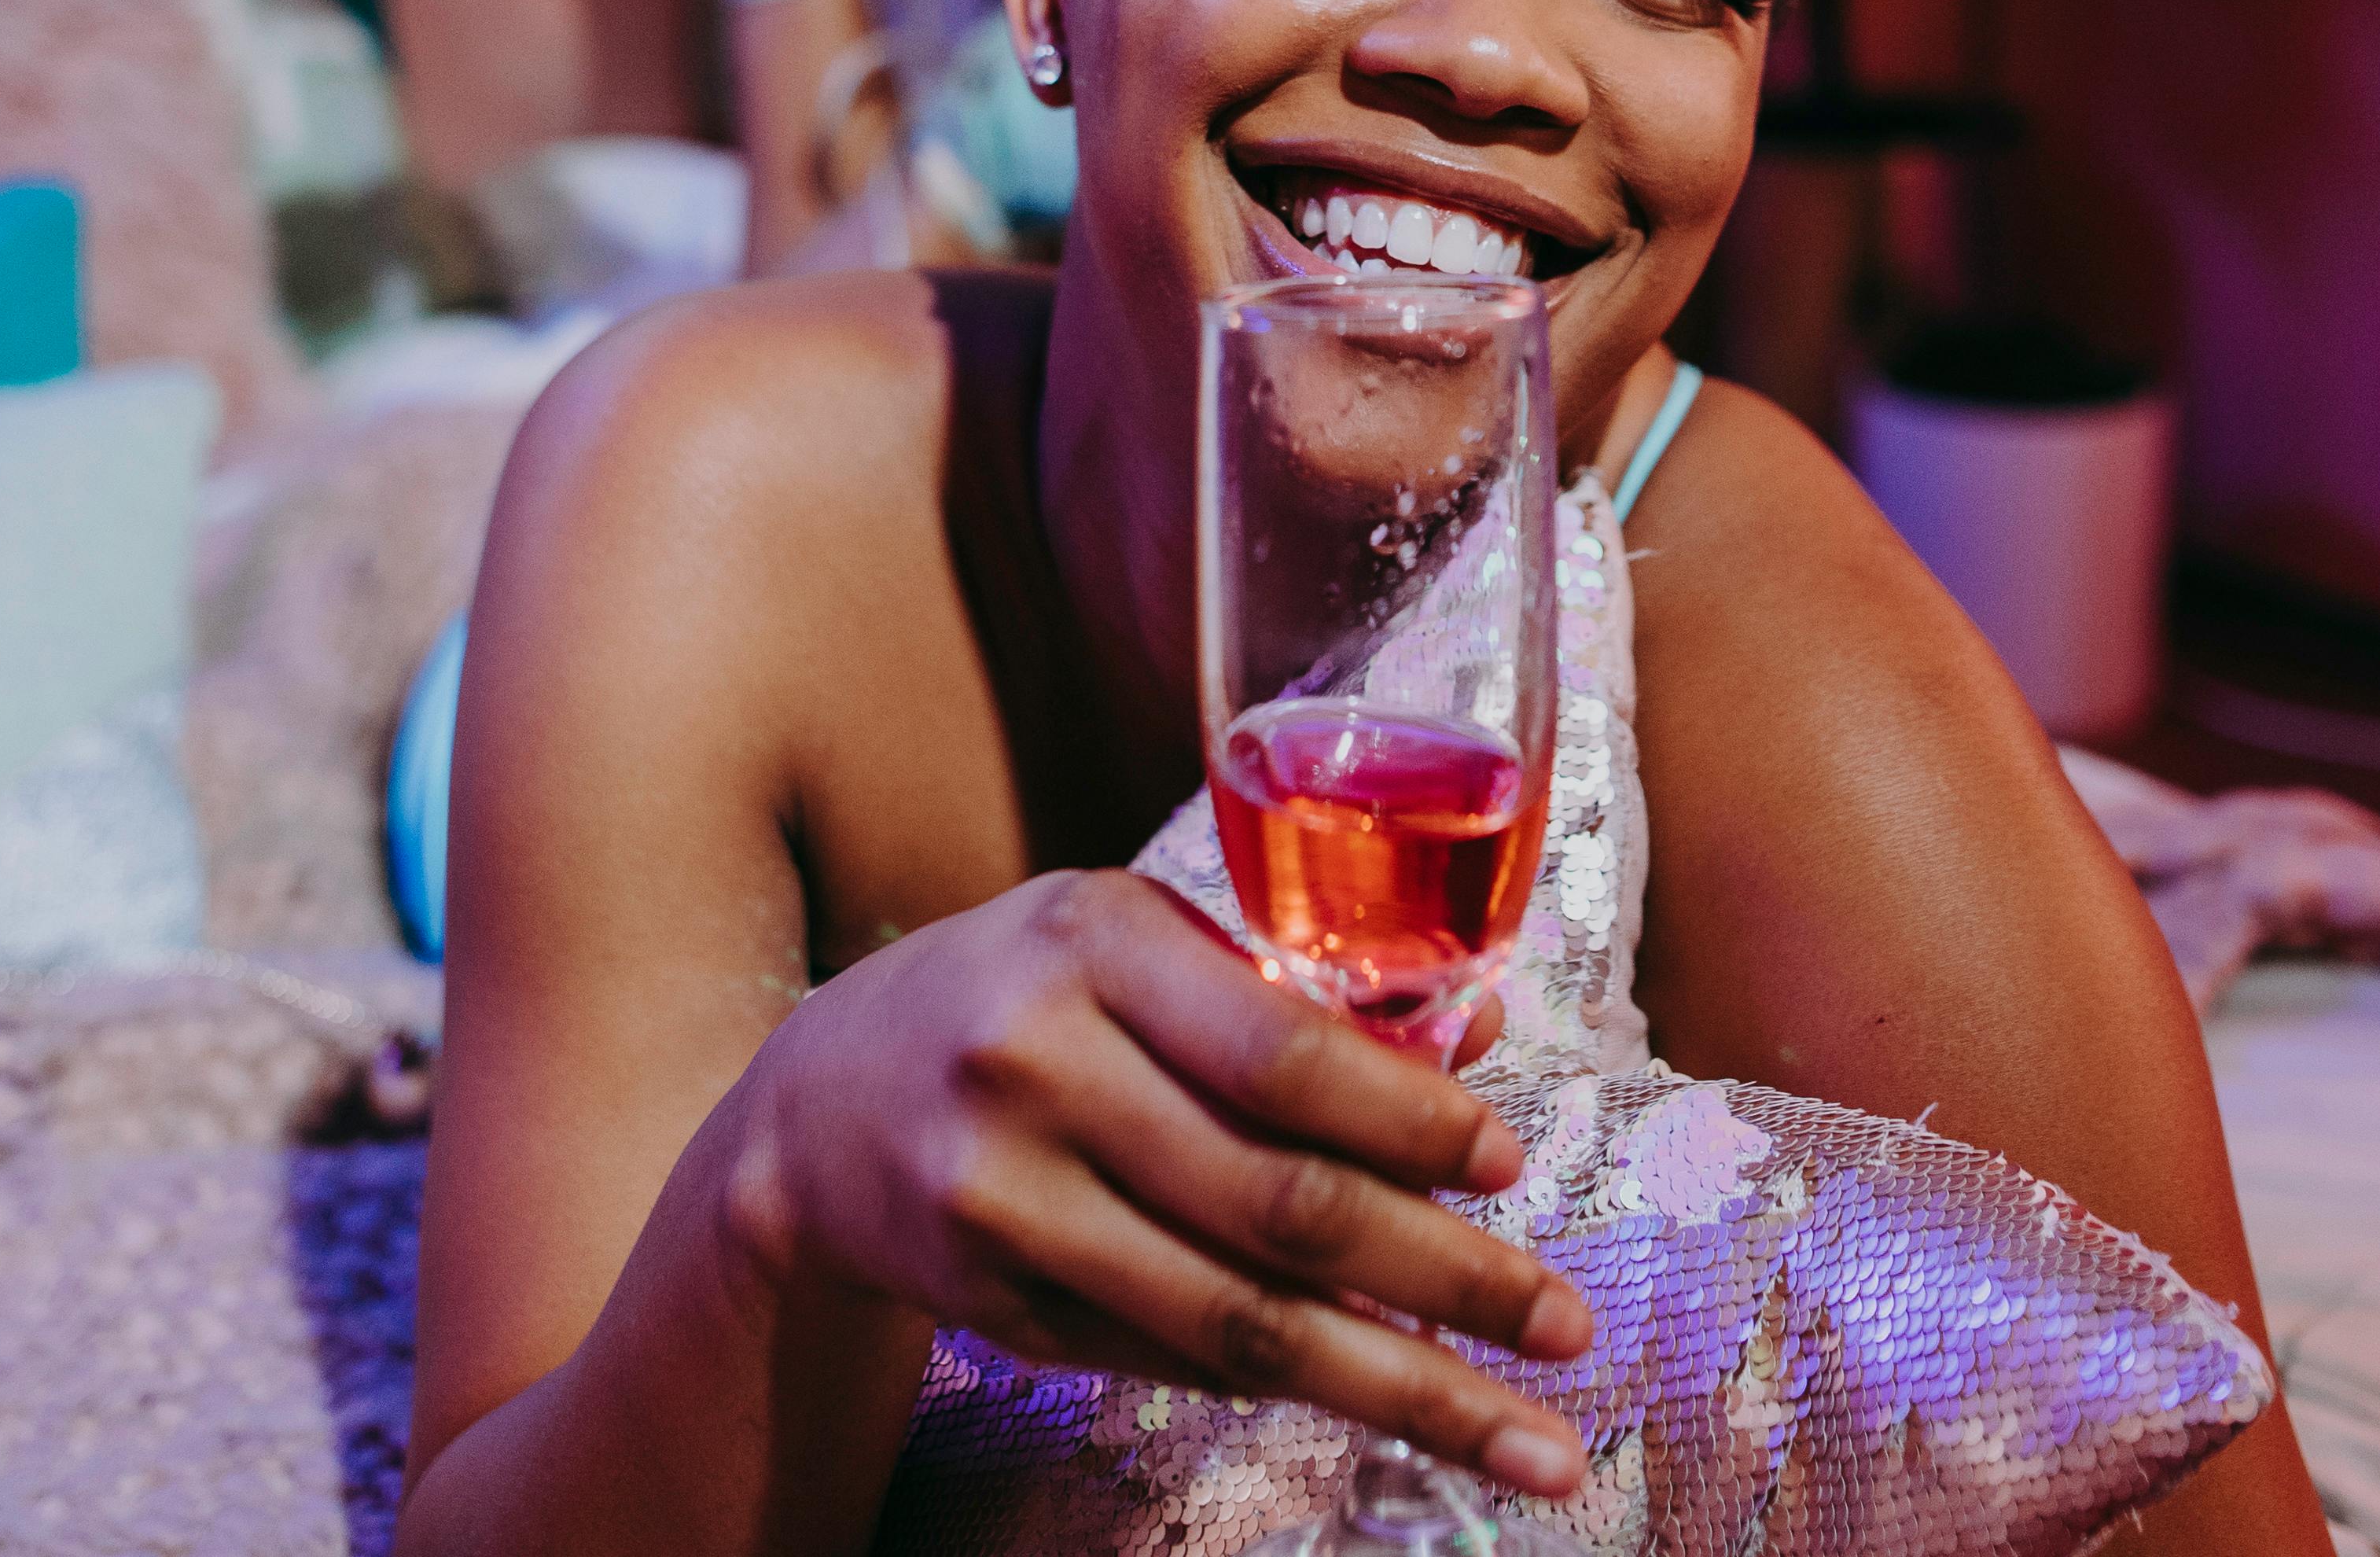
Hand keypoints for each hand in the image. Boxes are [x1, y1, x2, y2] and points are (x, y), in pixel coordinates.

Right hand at [713, 869, 1591, 1493]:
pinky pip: (1178, 1360)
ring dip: (1404, 1386)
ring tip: (1530, 1437)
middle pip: (1280, 1207)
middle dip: (1451, 1280)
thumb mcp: (1129, 943)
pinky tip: (1390, 1399)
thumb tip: (1479, 1028)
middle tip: (1567, 1329)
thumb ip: (1290, 988)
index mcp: (1089, 944)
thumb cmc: (1018, 998)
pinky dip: (1294, 1384)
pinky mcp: (995, 1308)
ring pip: (1238, 1322)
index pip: (1285, 1053)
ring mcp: (1004, 1203)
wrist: (812, 1112)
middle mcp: (1036, 1070)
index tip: (1514, 1168)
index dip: (1414, 1124)